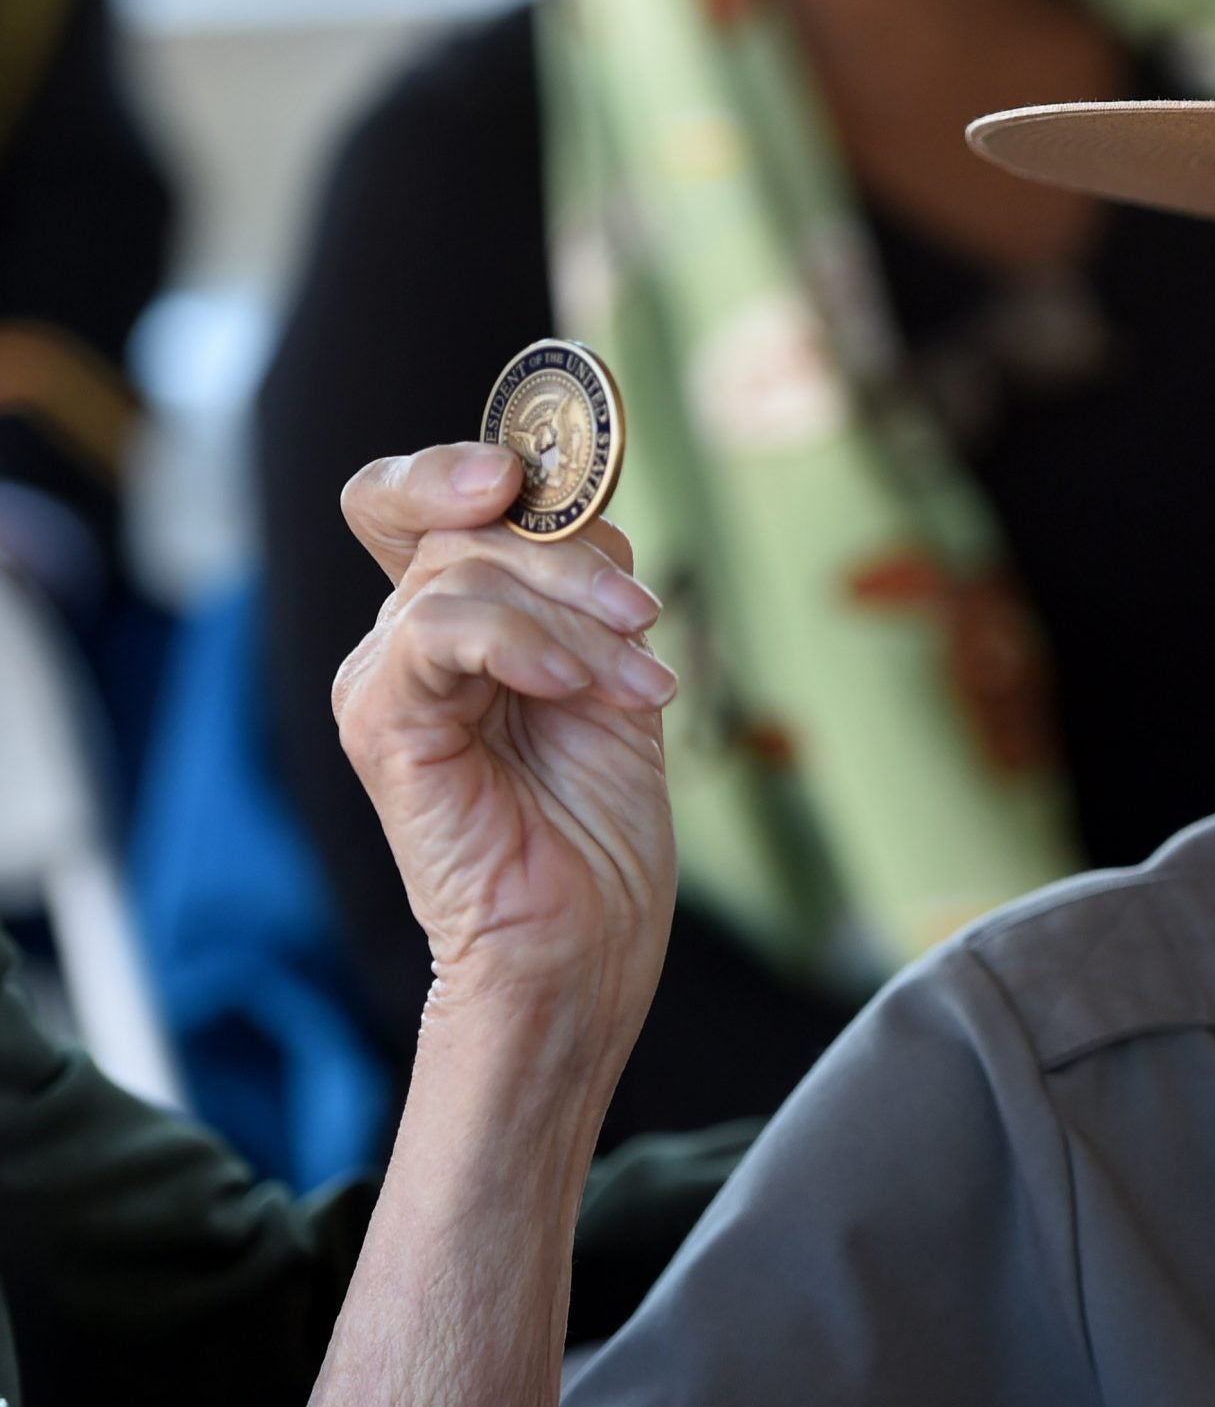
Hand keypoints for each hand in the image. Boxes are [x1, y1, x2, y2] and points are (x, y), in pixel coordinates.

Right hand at [332, 443, 677, 1048]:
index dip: (467, 460)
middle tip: (640, 614)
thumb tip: (583, 508)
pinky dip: (521, 642)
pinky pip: (440, 631)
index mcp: (458, 622)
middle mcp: (405, 641)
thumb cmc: (597, 827)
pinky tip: (577, 685)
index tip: (539, 465)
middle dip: (569, 553)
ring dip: (578, 619)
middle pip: (463, 522)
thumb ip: (588, 589)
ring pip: (469, 572)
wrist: (579, 945)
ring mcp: (383, 680)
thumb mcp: (614, 674)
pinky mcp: (381, 724)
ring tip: (642, 687)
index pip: (424, 497)